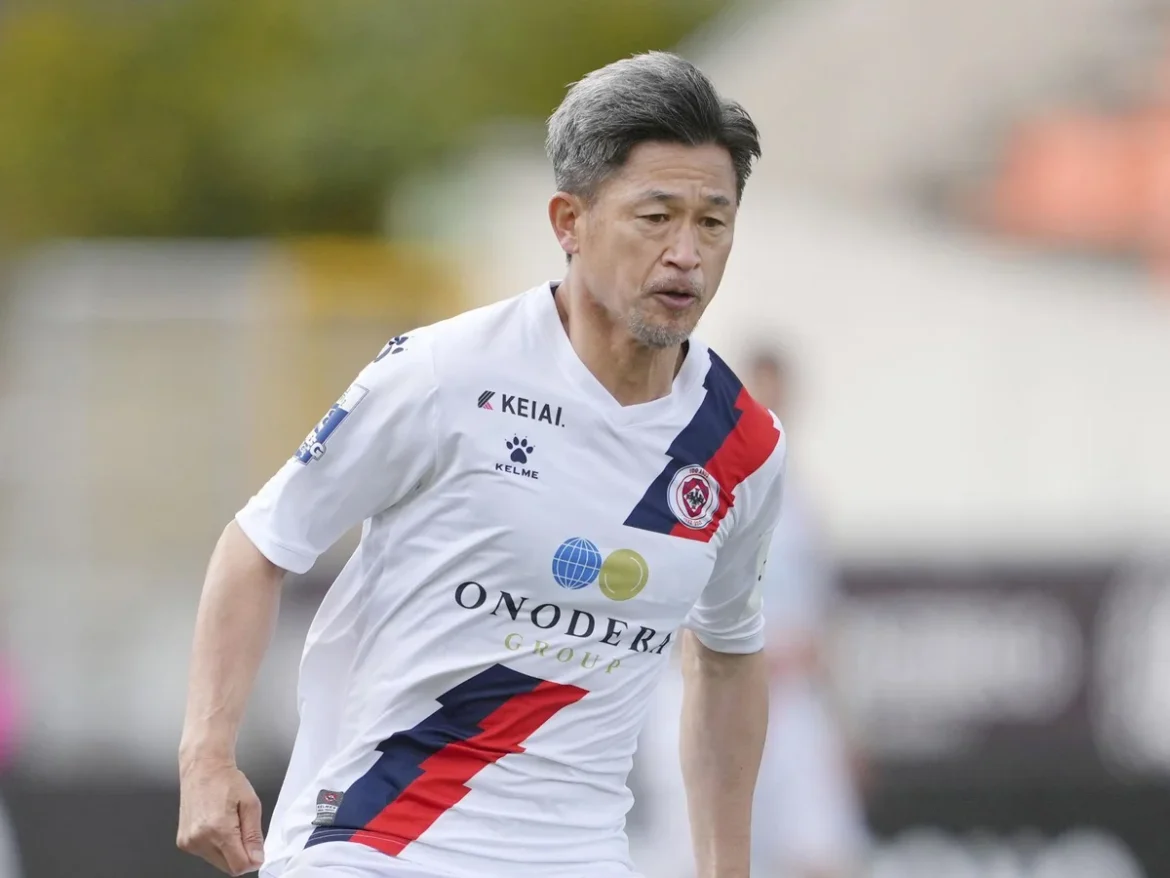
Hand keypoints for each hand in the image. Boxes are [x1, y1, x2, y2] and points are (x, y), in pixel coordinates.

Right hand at [177, 757, 265, 874]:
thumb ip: (254, 836)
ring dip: (228, 851)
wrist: (203, 768)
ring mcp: (189, 842)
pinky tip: (216, 825)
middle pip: (228, 867)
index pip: (238, 866)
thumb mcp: (251, 804)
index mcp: (218, 829)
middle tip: (242, 829)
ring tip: (228, 824)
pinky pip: (206, 855)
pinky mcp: (183, 842)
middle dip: (240, 855)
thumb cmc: (226, 780)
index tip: (256, 850)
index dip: (252, 861)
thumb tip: (256, 860)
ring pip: (217, 863)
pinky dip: (216, 846)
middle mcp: (199, 839)